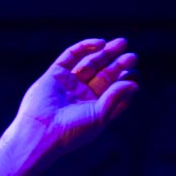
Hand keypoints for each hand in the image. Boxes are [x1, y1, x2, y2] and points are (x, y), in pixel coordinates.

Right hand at [0, 37, 137, 175]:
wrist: (41, 132)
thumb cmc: (72, 131)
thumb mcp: (99, 116)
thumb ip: (116, 97)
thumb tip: (135, 83)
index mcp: (95, 110)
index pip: (114, 92)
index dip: (125, 81)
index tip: (135, 74)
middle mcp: (82, 97)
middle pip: (104, 76)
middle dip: (118, 65)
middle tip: (133, 56)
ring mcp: (68, 84)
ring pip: (90, 64)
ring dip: (105, 54)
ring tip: (121, 44)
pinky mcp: (54, 75)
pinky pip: (71, 56)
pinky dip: (84, 48)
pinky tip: (99, 43)